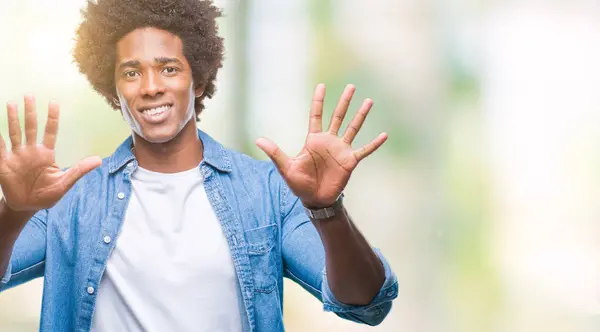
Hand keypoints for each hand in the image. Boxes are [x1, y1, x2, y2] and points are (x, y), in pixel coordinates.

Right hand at [0, 95, 100, 212]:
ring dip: (13, 119)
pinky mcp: (4, 164)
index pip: (50, 131)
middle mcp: (31, 151)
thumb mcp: (64, 183)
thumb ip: (79, 171)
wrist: (27, 207)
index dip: (52, 117)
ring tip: (11, 103)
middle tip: (29, 95)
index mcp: (46, 154)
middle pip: (30, 127)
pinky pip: (0, 148)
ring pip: (15, 133)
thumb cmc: (47, 195)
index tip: (53, 102)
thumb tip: (99, 160)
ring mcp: (17, 156)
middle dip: (30, 112)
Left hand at [255, 84, 386, 207]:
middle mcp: (329, 142)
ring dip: (361, 115)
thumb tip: (258, 140)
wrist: (315, 201)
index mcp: (313, 140)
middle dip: (344, 101)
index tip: (321, 85)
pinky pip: (365, 150)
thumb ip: (275, 152)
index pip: (316, 115)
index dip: (318, 100)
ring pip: (353, 128)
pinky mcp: (350, 162)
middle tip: (351, 86)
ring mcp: (341, 150)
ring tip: (369, 101)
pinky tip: (384, 135)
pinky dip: (374, 143)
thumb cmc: (299, 185)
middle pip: (338, 116)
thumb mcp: (286, 168)